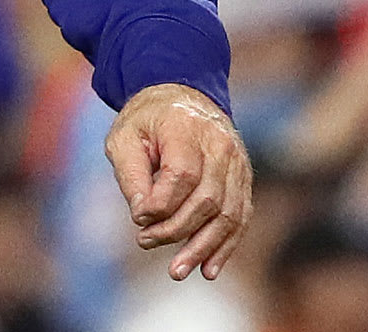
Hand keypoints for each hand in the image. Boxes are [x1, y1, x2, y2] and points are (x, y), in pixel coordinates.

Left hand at [103, 83, 251, 280]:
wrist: (182, 96)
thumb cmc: (147, 121)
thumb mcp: (124, 138)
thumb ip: (131, 175)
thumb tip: (143, 215)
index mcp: (188, 128)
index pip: (182, 176)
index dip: (160, 205)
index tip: (137, 217)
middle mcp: (220, 145)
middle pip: (206, 199)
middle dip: (175, 230)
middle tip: (144, 241)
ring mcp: (237, 162)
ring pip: (228, 213)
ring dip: (203, 247)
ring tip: (177, 271)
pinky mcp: (243, 178)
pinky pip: (240, 216)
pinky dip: (225, 246)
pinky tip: (208, 270)